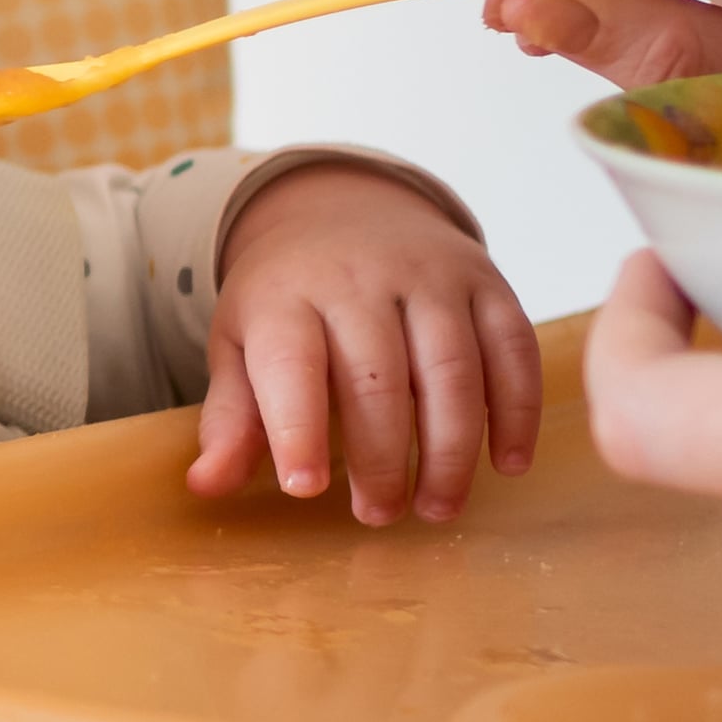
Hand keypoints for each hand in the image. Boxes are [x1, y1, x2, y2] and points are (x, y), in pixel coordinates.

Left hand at [183, 164, 536, 524]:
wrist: (345, 208)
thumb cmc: (289, 299)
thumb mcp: (241, 346)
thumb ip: (230, 419)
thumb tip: (205, 487)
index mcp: (286, 296)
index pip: (292, 363)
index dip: (298, 428)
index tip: (306, 488)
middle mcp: (360, 278)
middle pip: (378, 376)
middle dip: (382, 457)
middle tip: (378, 514)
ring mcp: (430, 275)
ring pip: (452, 367)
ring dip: (451, 448)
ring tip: (437, 506)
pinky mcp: (485, 280)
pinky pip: (512, 347)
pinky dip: (516, 410)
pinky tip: (507, 462)